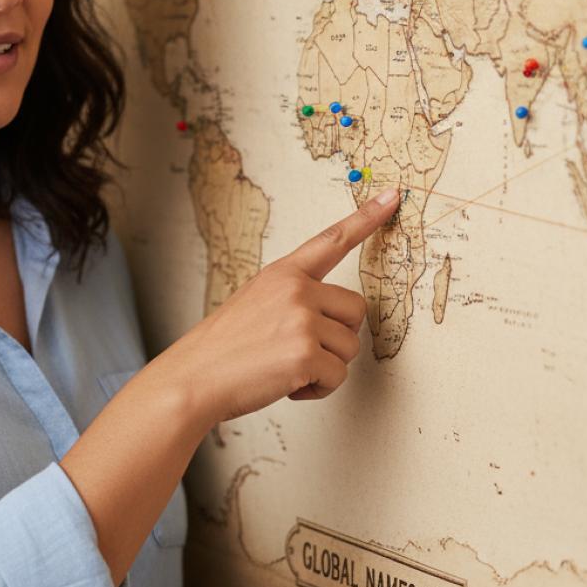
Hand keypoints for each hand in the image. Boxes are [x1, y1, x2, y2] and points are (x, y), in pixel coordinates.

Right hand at [145, 186, 400, 425]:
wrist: (193, 378)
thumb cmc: (224, 348)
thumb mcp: (255, 304)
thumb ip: (294, 299)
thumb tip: (336, 319)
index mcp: (283, 273)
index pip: (332, 240)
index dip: (366, 218)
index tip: (393, 197)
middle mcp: (296, 290)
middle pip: (356, 311)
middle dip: (339, 338)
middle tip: (303, 351)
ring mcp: (301, 320)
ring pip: (349, 348)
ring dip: (325, 368)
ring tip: (287, 369)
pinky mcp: (305, 353)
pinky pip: (338, 376)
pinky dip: (318, 389)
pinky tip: (288, 386)